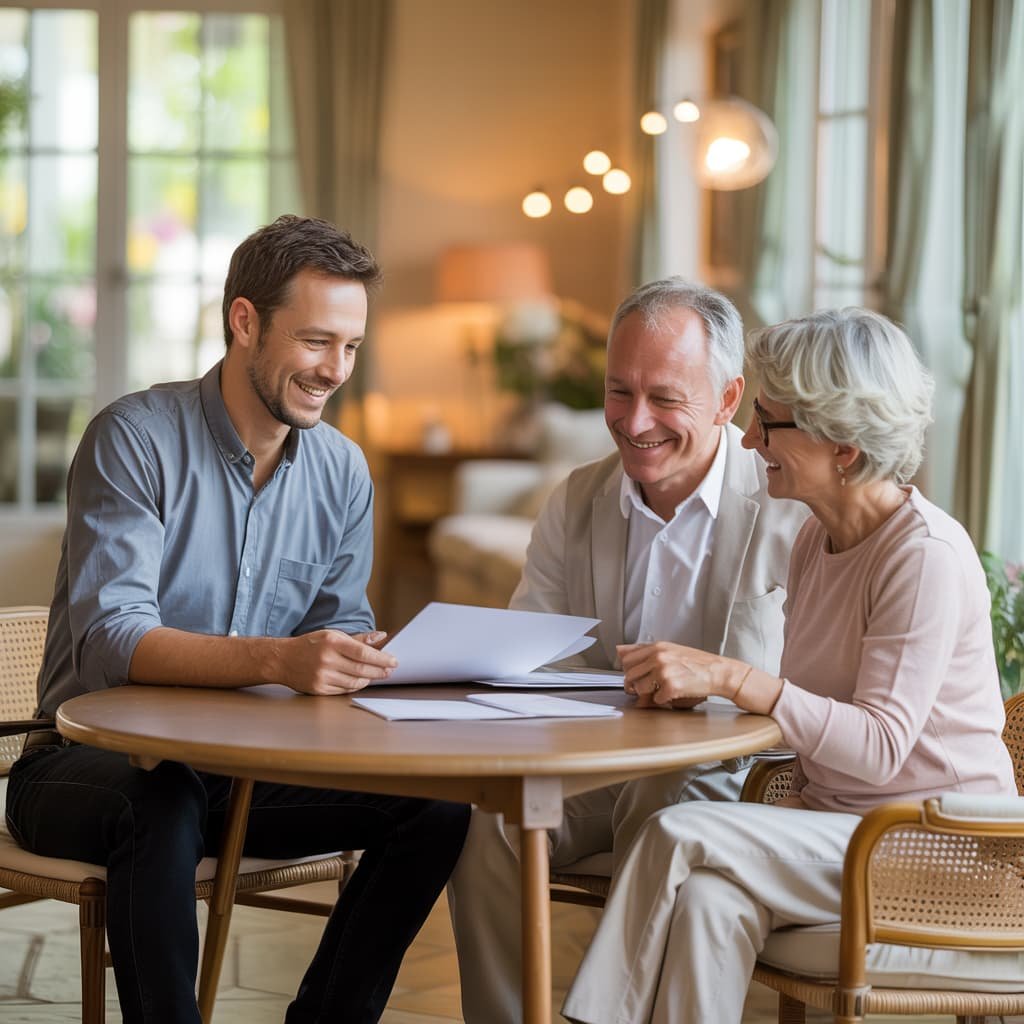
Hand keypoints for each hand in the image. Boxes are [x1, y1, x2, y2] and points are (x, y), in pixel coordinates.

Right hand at [279, 629, 396, 694]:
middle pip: (361, 669)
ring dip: (369, 679)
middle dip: (380, 671)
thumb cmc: (311, 645)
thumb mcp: (333, 635)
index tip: (394, 661)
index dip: (382, 658)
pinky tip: (362, 681)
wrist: (282, 659)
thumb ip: (358, 638)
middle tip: (390, 670)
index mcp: (332, 642)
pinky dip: (356, 686)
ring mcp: (322, 676)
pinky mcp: (319, 689)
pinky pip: (344, 690)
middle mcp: (327, 659)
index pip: (363, 653)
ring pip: (355, 681)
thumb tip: (382, 637)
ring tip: (377, 675)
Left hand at [617, 642, 736, 708]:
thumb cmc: (696, 663)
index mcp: (657, 647)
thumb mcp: (669, 649)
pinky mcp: (671, 686)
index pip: (627, 659)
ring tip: (659, 690)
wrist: (718, 672)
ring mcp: (664, 671)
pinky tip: (672, 694)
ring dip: (647, 693)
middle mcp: (658, 657)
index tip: (635, 676)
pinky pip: (655, 699)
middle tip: (644, 688)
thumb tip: (619, 649)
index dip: (628, 671)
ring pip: (639, 688)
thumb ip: (643, 650)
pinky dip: (662, 700)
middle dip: (634, 685)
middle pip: (629, 675)